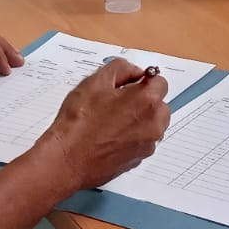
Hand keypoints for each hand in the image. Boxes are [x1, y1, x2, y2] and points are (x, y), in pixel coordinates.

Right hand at [38, 60, 169, 191]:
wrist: (67, 159)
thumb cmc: (79, 122)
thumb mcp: (96, 81)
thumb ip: (121, 68)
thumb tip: (134, 72)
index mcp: (146, 101)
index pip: (160, 82)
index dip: (143, 80)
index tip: (130, 84)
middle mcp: (153, 124)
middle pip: (160, 105)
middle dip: (145, 100)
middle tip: (119, 102)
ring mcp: (147, 145)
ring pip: (153, 125)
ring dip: (141, 119)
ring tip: (113, 120)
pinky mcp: (138, 160)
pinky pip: (143, 142)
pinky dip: (133, 137)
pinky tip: (111, 136)